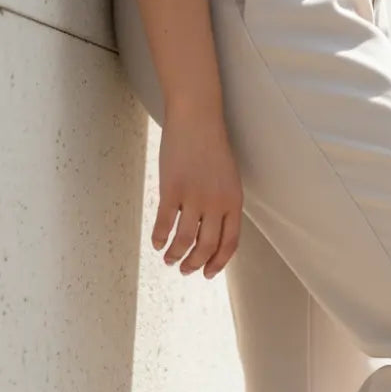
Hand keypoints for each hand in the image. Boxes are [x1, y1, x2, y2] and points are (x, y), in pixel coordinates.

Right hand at [153, 102, 242, 278]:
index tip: (208, 273)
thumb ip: (225, 206)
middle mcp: (216, 204)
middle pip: (206, 247)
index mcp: (234, 203)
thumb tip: (213, 233)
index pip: (229, 244)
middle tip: (186, 270)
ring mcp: (194, 197)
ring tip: (169, 260)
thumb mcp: (229, 180)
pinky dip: (160, 237)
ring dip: (176, 255)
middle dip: (195, 264)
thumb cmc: (212, 148)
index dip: (218, 263)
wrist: (197, 118)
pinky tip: (157, 243)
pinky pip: (165, 223)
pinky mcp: (172, 189)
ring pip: (185, 240)